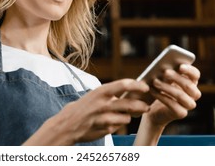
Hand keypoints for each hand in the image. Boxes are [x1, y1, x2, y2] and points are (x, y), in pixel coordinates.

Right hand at [24, 78, 149, 144]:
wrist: (68, 124)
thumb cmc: (84, 107)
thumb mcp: (95, 95)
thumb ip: (112, 94)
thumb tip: (132, 92)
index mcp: (101, 91)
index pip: (124, 85)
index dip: (137, 85)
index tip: (145, 87)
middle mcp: (103, 104)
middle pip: (130, 104)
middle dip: (141, 106)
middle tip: (146, 107)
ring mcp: (104, 117)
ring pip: (127, 118)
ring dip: (127, 117)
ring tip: (121, 116)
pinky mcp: (105, 129)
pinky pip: (118, 127)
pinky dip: (117, 125)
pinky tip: (108, 123)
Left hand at [145, 64, 201, 127]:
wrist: (153, 109)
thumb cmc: (159, 89)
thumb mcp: (162, 79)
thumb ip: (166, 72)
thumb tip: (164, 66)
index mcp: (191, 82)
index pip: (195, 75)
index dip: (189, 70)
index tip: (180, 66)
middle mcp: (193, 94)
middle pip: (189, 85)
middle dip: (177, 78)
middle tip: (165, 72)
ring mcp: (188, 105)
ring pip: (181, 95)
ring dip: (167, 87)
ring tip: (155, 81)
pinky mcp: (181, 113)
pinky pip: (173, 105)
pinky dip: (161, 97)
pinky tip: (152, 90)